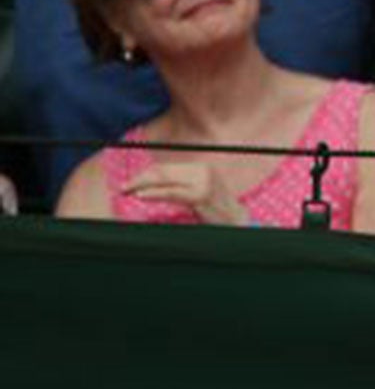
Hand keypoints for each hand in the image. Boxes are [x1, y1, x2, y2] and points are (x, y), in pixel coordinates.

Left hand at [122, 160, 246, 226]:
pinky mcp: (201, 195)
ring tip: (128, 191)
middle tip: (124, 188)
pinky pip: (171, 192)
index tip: (131, 183)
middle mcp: (203, 170)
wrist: (237, 221)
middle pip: (163, 171)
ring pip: (165, 179)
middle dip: (141, 179)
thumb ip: (182, 185)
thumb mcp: (200, 191)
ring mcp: (203, 181)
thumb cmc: (216, 210)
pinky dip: (154, 193)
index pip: (166, 168)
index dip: (146, 174)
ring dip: (143, 185)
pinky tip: (141, 195)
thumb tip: (154, 184)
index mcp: (201, 167)